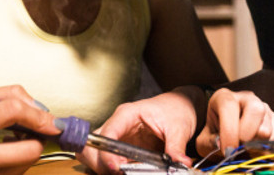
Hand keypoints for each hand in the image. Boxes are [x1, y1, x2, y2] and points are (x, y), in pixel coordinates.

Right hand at [0, 85, 60, 174]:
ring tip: (9, 141)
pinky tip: (3, 155)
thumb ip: (8, 96)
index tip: (48, 117)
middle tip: (33, 130)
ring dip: (27, 150)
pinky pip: (18, 174)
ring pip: (28, 164)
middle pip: (30, 150)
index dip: (35, 113)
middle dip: (38, 138)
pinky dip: (18, 162)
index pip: (11, 112)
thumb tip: (40, 109)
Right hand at [78, 90, 198, 173]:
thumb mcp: (179, 128)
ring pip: (95, 153)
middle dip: (101, 163)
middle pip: (93, 145)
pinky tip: (126, 172)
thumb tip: (180, 163)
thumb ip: (176, 147)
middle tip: (118, 173)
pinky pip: (108, 160)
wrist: (180, 107)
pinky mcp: (122, 148)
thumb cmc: (175, 109)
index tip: (116, 168)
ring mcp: (118, 136)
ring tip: (122, 172)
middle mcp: (118, 124)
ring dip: (103, 167)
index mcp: (127, 114)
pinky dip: (112, 169)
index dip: (107, 153)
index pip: (107, 133)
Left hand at [196, 89, 273, 158]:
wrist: (226, 137)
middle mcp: (246, 97)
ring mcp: (264, 106)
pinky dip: (268, 145)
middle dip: (247, 133)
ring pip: (267, 125)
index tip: (227, 149)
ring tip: (245, 147)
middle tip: (238, 147)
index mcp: (224, 97)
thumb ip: (209, 142)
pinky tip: (256, 146)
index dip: (229, 130)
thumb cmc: (215, 136)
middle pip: (255, 108)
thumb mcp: (205, 140)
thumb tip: (222, 144)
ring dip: (256, 143)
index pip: (229, 106)